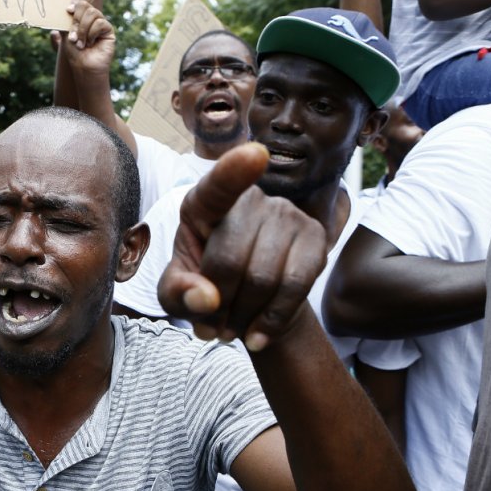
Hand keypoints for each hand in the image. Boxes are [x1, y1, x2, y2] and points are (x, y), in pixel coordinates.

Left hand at [62, 0, 114, 73]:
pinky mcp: (108, 30)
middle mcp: (92, 17)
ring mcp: (101, 22)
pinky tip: (91, 44)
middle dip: (76, 20)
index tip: (68, 10)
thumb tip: (68, 8)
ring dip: (82, 30)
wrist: (83, 66)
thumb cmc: (73, 52)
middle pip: (85, 5)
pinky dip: (92, 34)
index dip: (76, 0)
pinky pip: (100, 23)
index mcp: (82, 15)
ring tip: (80, 43)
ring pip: (92, 13)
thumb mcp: (66, 32)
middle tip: (73, 36)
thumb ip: (66, 18)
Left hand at [157, 143, 326, 351]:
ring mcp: (286, 213)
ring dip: (242, 317)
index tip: (255, 154)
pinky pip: (296, 285)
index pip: (218, 186)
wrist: (248, 302)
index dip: (234, 171)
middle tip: (210, 329)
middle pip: (230, 260)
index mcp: (204, 203)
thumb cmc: (202, 286)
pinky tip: (257, 336)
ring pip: (264, 278)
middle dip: (217, 305)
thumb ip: (177, 293)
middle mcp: (249, 199)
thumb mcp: (175, 293)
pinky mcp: (315, 236)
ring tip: (228, 332)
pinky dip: (273, 319)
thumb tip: (207, 298)